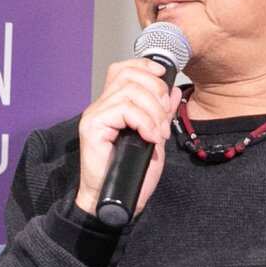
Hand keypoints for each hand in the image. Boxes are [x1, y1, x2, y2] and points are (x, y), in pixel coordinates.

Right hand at [76, 58, 180, 217]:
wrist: (120, 199)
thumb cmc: (133, 173)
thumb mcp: (155, 137)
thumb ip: (162, 113)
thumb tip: (173, 91)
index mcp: (112, 105)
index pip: (123, 69)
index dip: (145, 67)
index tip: (163, 76)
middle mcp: (100, 106)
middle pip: (129, 75)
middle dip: (156, 92)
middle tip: (164, 119)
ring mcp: (94, 115)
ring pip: (130, 92)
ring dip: (153, 112)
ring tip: (158, 133)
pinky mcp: (92, 126)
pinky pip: (125, 110)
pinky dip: (145, 122)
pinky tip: (150, 138)